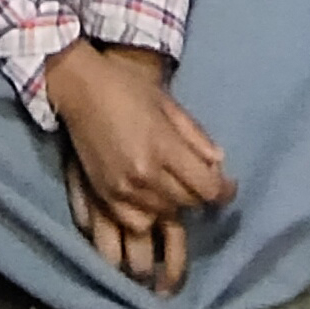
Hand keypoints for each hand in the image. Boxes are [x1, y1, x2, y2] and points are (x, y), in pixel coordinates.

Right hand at [43, 40, 232, 286]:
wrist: (80, 88)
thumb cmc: (127, 87)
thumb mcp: (169, 104)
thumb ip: (196, 137)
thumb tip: (219, 163)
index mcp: (163, 146)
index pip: (206, 187)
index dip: (224, 192)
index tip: (229, 187)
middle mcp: (144, 173)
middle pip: (187, 202)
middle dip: (201, 194)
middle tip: (202, 182)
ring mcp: (122, 188)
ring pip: (164, 214)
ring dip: (176, 204)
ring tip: (175, 188)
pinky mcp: (104, 194)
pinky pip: (136, 221)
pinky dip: (150, 215)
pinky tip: (152, 200)